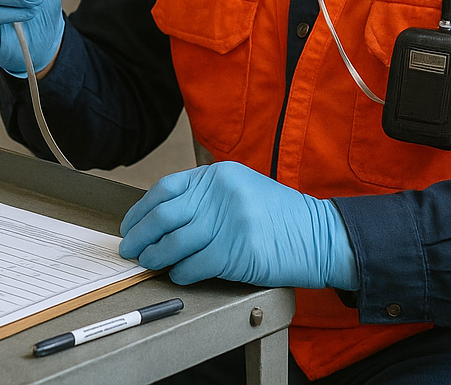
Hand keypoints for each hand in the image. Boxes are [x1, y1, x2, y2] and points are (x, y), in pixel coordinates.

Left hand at [118, 162, 358, 289]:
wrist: (321, 236)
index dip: (141, 210)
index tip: (130, 226)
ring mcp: (229, 222)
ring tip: (149, 264)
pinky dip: (180, 273)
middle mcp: (221, 194)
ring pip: (175, 243)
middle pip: (164, 216)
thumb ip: (206, 197)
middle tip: (130, 250)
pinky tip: (177, 275)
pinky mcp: (236, 252)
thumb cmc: (280, 217)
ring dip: (156, 257)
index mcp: (218, 175)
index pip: (165, 190)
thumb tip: (161, 220)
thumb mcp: (242, 189)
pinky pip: (194, 265)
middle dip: (140, 236)